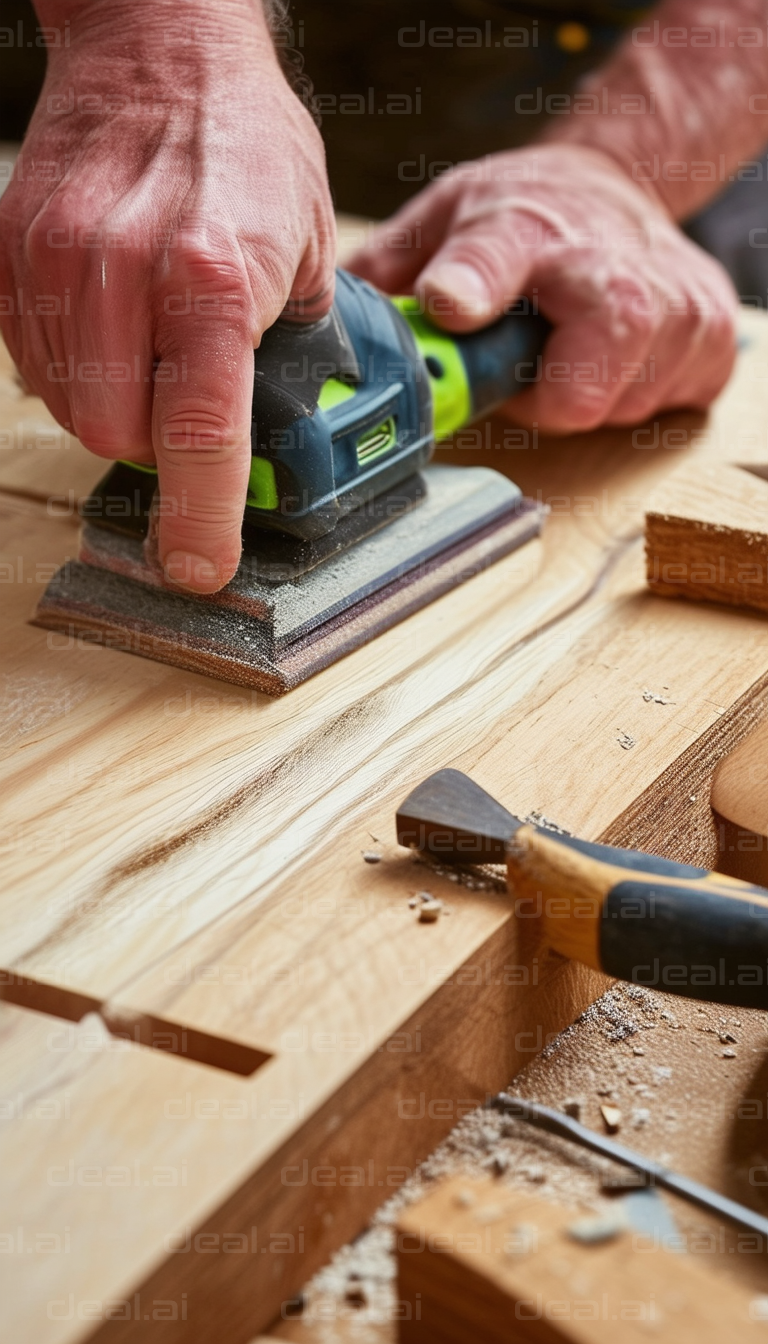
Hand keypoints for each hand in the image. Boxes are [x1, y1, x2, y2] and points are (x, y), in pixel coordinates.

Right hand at [0, 0, 335, 591]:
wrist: (158, 47)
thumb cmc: (244, 140)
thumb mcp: (308, 245)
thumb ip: (293, 344)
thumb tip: (286, 422)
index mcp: (212, 281)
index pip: (200, 436)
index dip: (201, 520)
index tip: (200, 567)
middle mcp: (125, 274)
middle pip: (119, 439)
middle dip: (157, 452)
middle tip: (190, 415)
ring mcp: (57, 264)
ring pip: (68, 407)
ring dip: (114, 411)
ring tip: (153, 357)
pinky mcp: (12, 254)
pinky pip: (32, 361)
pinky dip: (73, 371)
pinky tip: (111, 332)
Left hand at [349, 144, 736, 433]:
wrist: (621, 187)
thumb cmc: (525, 216)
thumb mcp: (446, 218)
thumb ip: (389, 272)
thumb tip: (316, 324)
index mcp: (519, 227)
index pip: (494, 259)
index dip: (472, 285)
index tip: (451, 303)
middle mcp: (602, 265)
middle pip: (577, 387)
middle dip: (543, 396)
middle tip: (532, 357)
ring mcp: (671, 305)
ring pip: (611, 411)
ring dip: (580, 394)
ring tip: (572, 342)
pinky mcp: (711, 342)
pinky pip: (655, 411)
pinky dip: (627, 394)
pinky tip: (617, 350)